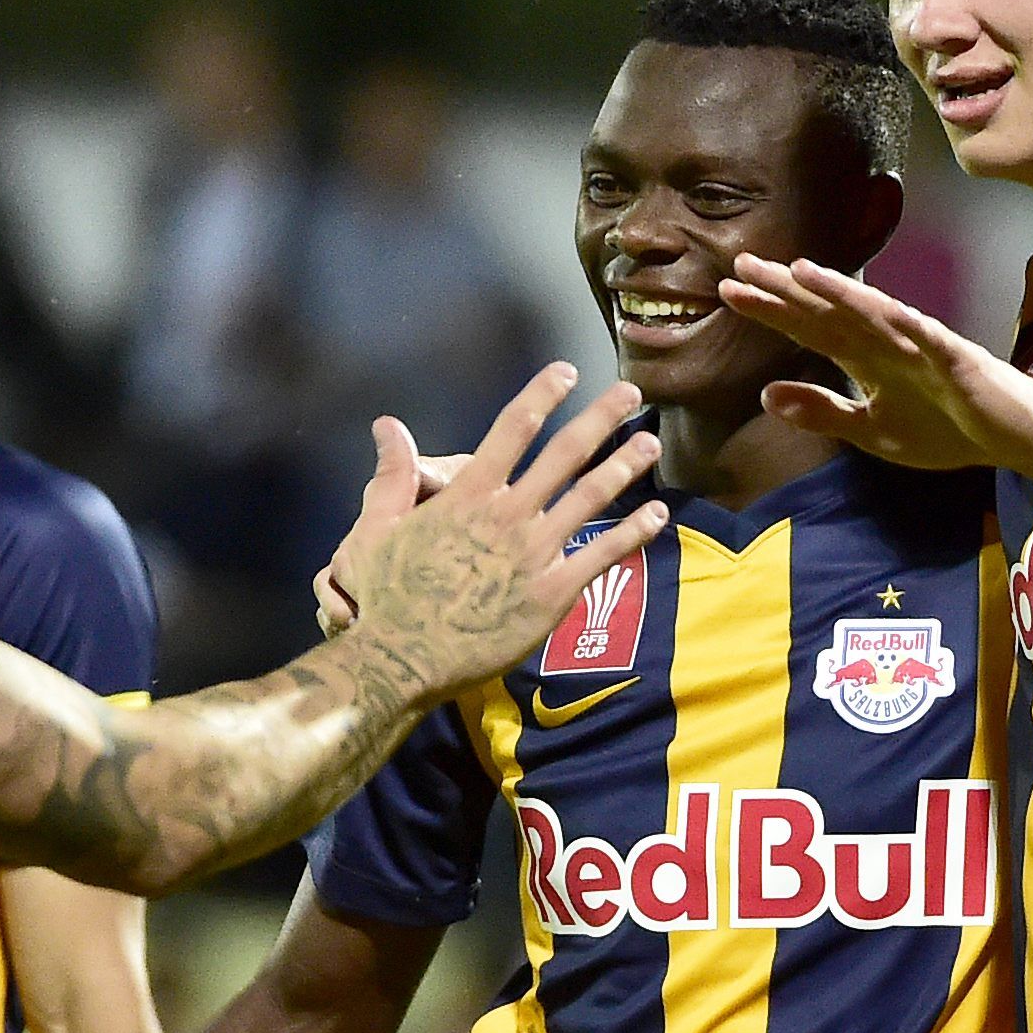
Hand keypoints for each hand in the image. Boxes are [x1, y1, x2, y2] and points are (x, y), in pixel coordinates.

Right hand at [340, 362, 665, 699]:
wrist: (406, 659)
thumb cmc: (385, 598)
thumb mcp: (376, 530)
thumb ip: (392, 476)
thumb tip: (387, 425)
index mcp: (467, 495)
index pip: (512, 430)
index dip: (541, 396)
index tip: (565, 372)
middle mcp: (508, 515)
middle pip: (564, 454)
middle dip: (600, 418)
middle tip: (630, 392)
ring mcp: (535, 554)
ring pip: (590, 497)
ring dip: (624, 466)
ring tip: (650, 442)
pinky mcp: (554, 593)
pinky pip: (603, 554)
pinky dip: (633, 531)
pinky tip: (657, 514)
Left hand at [718, 255, 1032, 474]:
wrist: (1014, 438)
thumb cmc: (946, 428)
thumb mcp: (870, 430)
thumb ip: (821, 412)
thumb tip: (764, 394)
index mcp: (864, 358)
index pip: (808, 328)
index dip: (770, 310)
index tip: (728, 291)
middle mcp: (886, 342)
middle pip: (828, 311)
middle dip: (786, 289)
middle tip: (741, 263)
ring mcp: (919, 344)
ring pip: (868, 313)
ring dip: (834, 292)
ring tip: (796, 270)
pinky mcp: (953, 356)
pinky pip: (920, 334)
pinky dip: (893, 318)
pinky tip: (866, 302)